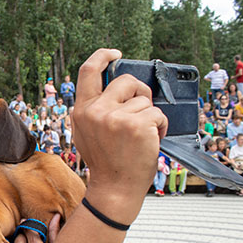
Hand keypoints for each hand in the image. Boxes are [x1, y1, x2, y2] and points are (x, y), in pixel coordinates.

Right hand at [71, 49, 167, 223]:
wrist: (114, 188)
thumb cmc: (106, 161)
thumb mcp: (87, 132)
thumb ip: (95, 109)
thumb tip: (115, 87)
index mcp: (81, 111)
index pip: (88, 70)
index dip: (103, 56)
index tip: (116, 54)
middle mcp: (95, 111)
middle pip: (126, 80)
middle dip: (140, 92)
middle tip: (142, 109)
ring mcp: (115, 117)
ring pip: (145, 100)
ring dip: (150, 116)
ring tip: (141, 136)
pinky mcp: (136, 125)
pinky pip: (158, 114)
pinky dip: (161, 127)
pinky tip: (150, 141)